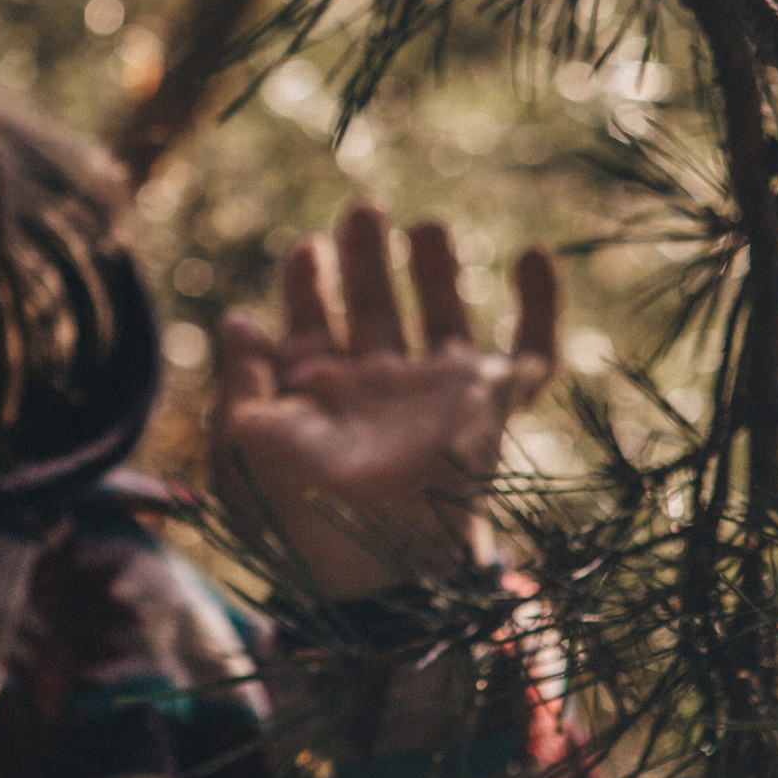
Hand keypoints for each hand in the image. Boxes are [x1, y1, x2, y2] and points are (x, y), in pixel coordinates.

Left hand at [207, 201, 557, 600]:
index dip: (307, 283)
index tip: (307, 249)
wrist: (379, 569)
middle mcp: (378, 391)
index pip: (311, 325)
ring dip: (435, 268)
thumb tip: (238, 316)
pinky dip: (539, 306)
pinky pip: (529, 353)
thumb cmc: (300, 513)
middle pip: (374, 308)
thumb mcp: (245, 439)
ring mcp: (436, 397)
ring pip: (441, 317)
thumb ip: (242, 374)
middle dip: (366, 258)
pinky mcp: (488, 407)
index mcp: (318, 398)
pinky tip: (533, 253)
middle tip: (363, 209)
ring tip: (424, 222)